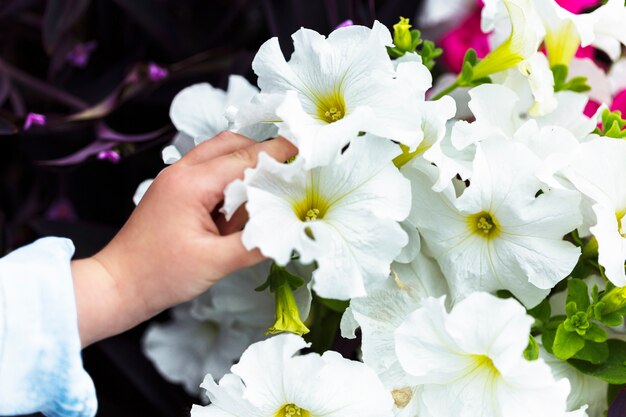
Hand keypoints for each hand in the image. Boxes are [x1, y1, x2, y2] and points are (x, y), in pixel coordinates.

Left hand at [71, 132, 296, 346]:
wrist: (117, 285)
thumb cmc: (159, 276)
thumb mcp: (214, 264)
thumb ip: (254, 245)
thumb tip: (288, 232)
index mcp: (192, 184)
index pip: (245, 158)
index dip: (278, 154)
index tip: (305, 151)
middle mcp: (182, 172)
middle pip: (231, 143)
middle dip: (262, 151)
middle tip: (290, 166)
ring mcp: (175, 180)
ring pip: (218, 154)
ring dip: (244, 164)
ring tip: (268, 187)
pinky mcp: (174, 192)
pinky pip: (208, 172)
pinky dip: (229, 178)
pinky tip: (241, 203)